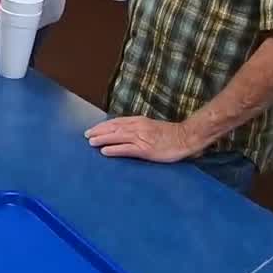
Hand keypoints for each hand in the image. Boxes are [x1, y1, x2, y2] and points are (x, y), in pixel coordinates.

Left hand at [84, 116, 203, 162]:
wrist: (186, 138)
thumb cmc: (170, 134)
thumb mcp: (151, 127)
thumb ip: (138, 128)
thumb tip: (124, 132)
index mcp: (139, 121)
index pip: (116, 122)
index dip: (103, 126)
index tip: (92, 129)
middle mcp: (137, 127)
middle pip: (113, 128)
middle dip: (98, 131)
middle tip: (86, 135)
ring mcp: (141, 138)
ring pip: (117, 137)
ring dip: (102, 139)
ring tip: (91, 142)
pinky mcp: (145, 149)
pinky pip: (126, 149)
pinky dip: (114, 149)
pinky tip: (104, 151)